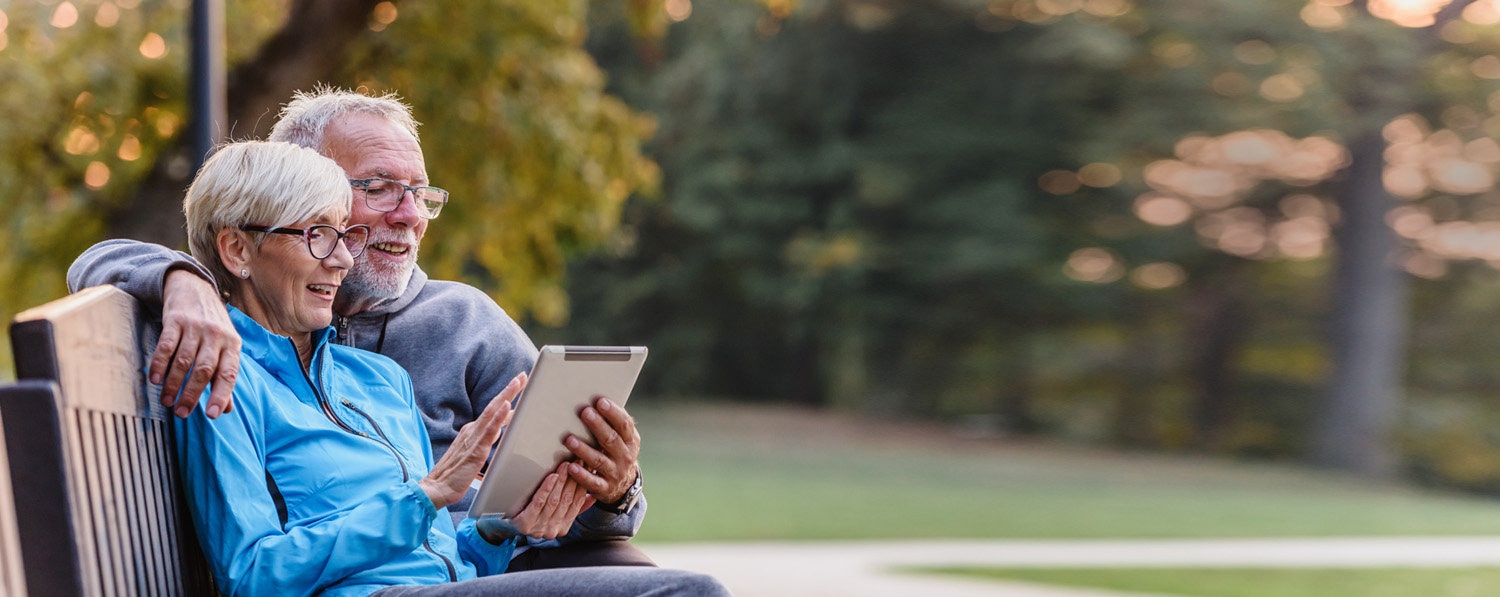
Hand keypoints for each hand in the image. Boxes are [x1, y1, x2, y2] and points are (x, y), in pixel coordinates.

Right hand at [156, 269, 239, 417]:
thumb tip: (225, 408)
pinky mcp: (176, 319)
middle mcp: (217, 335)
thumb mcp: (225, 346)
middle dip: (192, 394)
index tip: (212, 415)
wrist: (195, 288)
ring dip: (174, 383)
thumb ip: (224, 376)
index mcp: (233, 344)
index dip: (221, 395)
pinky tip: (155, 379)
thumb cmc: (212, 325)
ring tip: (167, 401)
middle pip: (204, 370)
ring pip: (184, 360)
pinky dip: (160, 364)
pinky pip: (167, 345)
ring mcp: (196, 327)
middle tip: (182, 412)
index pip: (229, 373)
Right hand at [420, 373, 524, 508]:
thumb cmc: (454, 476)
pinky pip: (489, 430)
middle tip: (522, 376)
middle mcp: (472, 431)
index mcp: (472, 432)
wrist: (437, 489)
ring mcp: (473, 438)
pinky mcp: (475, 450)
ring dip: (506, 396)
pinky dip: (498, 416)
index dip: (505, 398)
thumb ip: (484, 446)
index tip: (517, 385)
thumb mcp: (473, 456)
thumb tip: (499, 438)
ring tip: (518, 383)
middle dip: (509, 390)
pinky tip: (507, 405)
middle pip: (493, 406)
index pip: (492, 412)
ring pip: (492, 412)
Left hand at [500, 464, 594, 540]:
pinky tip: (552, 476)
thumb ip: (572, 508)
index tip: (586, 468)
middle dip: (573, 478)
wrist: (501, 525)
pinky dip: (546, 488)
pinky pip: (539, 502)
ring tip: (566, 465)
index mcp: (563, 527)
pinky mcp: (526, 523)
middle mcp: (553, 530)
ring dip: (562, 481)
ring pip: (555, 500)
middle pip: (567, 500)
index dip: (582, 484)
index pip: (577, 503)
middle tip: (578, 461)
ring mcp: (539, 528)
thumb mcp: (553, 513)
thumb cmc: (528, 515)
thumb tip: (591, 496)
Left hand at [563, 397, 640, 504]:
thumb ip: (612, 423)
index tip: (600, 401)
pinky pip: (592, 481)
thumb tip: (595, 398)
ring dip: (584, 450)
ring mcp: (616, 473)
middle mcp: (626, 457)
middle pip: (611, 440)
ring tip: (569, 439)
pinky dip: (581, 475)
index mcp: (631, 441)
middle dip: (598, 426)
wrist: (623, 485)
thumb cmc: (615, 452)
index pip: (624, 425)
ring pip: (599, 460)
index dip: (613, 413)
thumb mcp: (621, 439)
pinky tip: (570, 466)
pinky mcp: (605, 488)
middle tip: (584, 412)